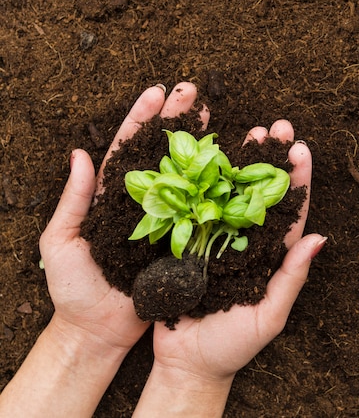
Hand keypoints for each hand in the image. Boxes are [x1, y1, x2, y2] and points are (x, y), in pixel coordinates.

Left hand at [40, 82, 204, 351]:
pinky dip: (217, 190)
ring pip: (188, 177)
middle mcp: (145, 202)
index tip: (158, 93)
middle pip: (163, 153)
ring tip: (218, 118)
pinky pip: (202, 213)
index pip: (128, 149)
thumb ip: (72, 201)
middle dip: (178, 121)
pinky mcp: (184, 242)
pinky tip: (232, 168)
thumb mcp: (61, 243)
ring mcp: (167, 221)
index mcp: (113, 196)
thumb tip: (79, 154)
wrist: (99, 331)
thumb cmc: (74, 290)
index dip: (142, 120)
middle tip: (194, 92)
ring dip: (203, 147)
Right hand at [134, 120, 323, 416]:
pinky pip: (194, 207)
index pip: (288, 211)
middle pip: (260, 192)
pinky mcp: (185, 240)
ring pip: (229, 192)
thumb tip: (320, 237)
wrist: (185, 363)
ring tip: (250, 129)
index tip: (301, 149)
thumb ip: (291, 278)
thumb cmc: (231, 347)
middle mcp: (243, 240)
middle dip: (271, 158)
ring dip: (240, 160)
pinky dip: (200, 181)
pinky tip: (204, 154)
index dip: (296, 180)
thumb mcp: (268, 316)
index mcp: (268, 255)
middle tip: (278, 126)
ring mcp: (214, 238)